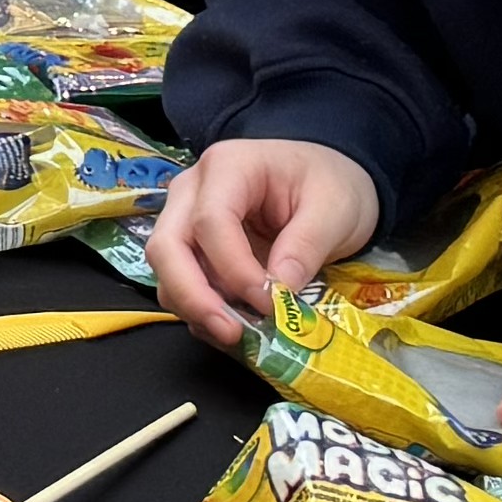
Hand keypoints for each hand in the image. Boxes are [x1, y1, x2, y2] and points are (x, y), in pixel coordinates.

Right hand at [143, 140, 378, 342]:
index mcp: (229, 167)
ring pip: (166, 270)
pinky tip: (233, 326)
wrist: (328, 180)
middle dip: (193, 295)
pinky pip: (179, 285)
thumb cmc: (330, 184)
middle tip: (230, 332)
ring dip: (194, 308)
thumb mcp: (335, 209)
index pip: (210, 222)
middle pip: (167, 246)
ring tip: (237, 334)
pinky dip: (199, 311)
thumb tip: (277, 292)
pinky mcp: (192, 249)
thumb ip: (306, 246)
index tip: (269, 303)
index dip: (234, 269)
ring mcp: (185, 219)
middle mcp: (193, 190)